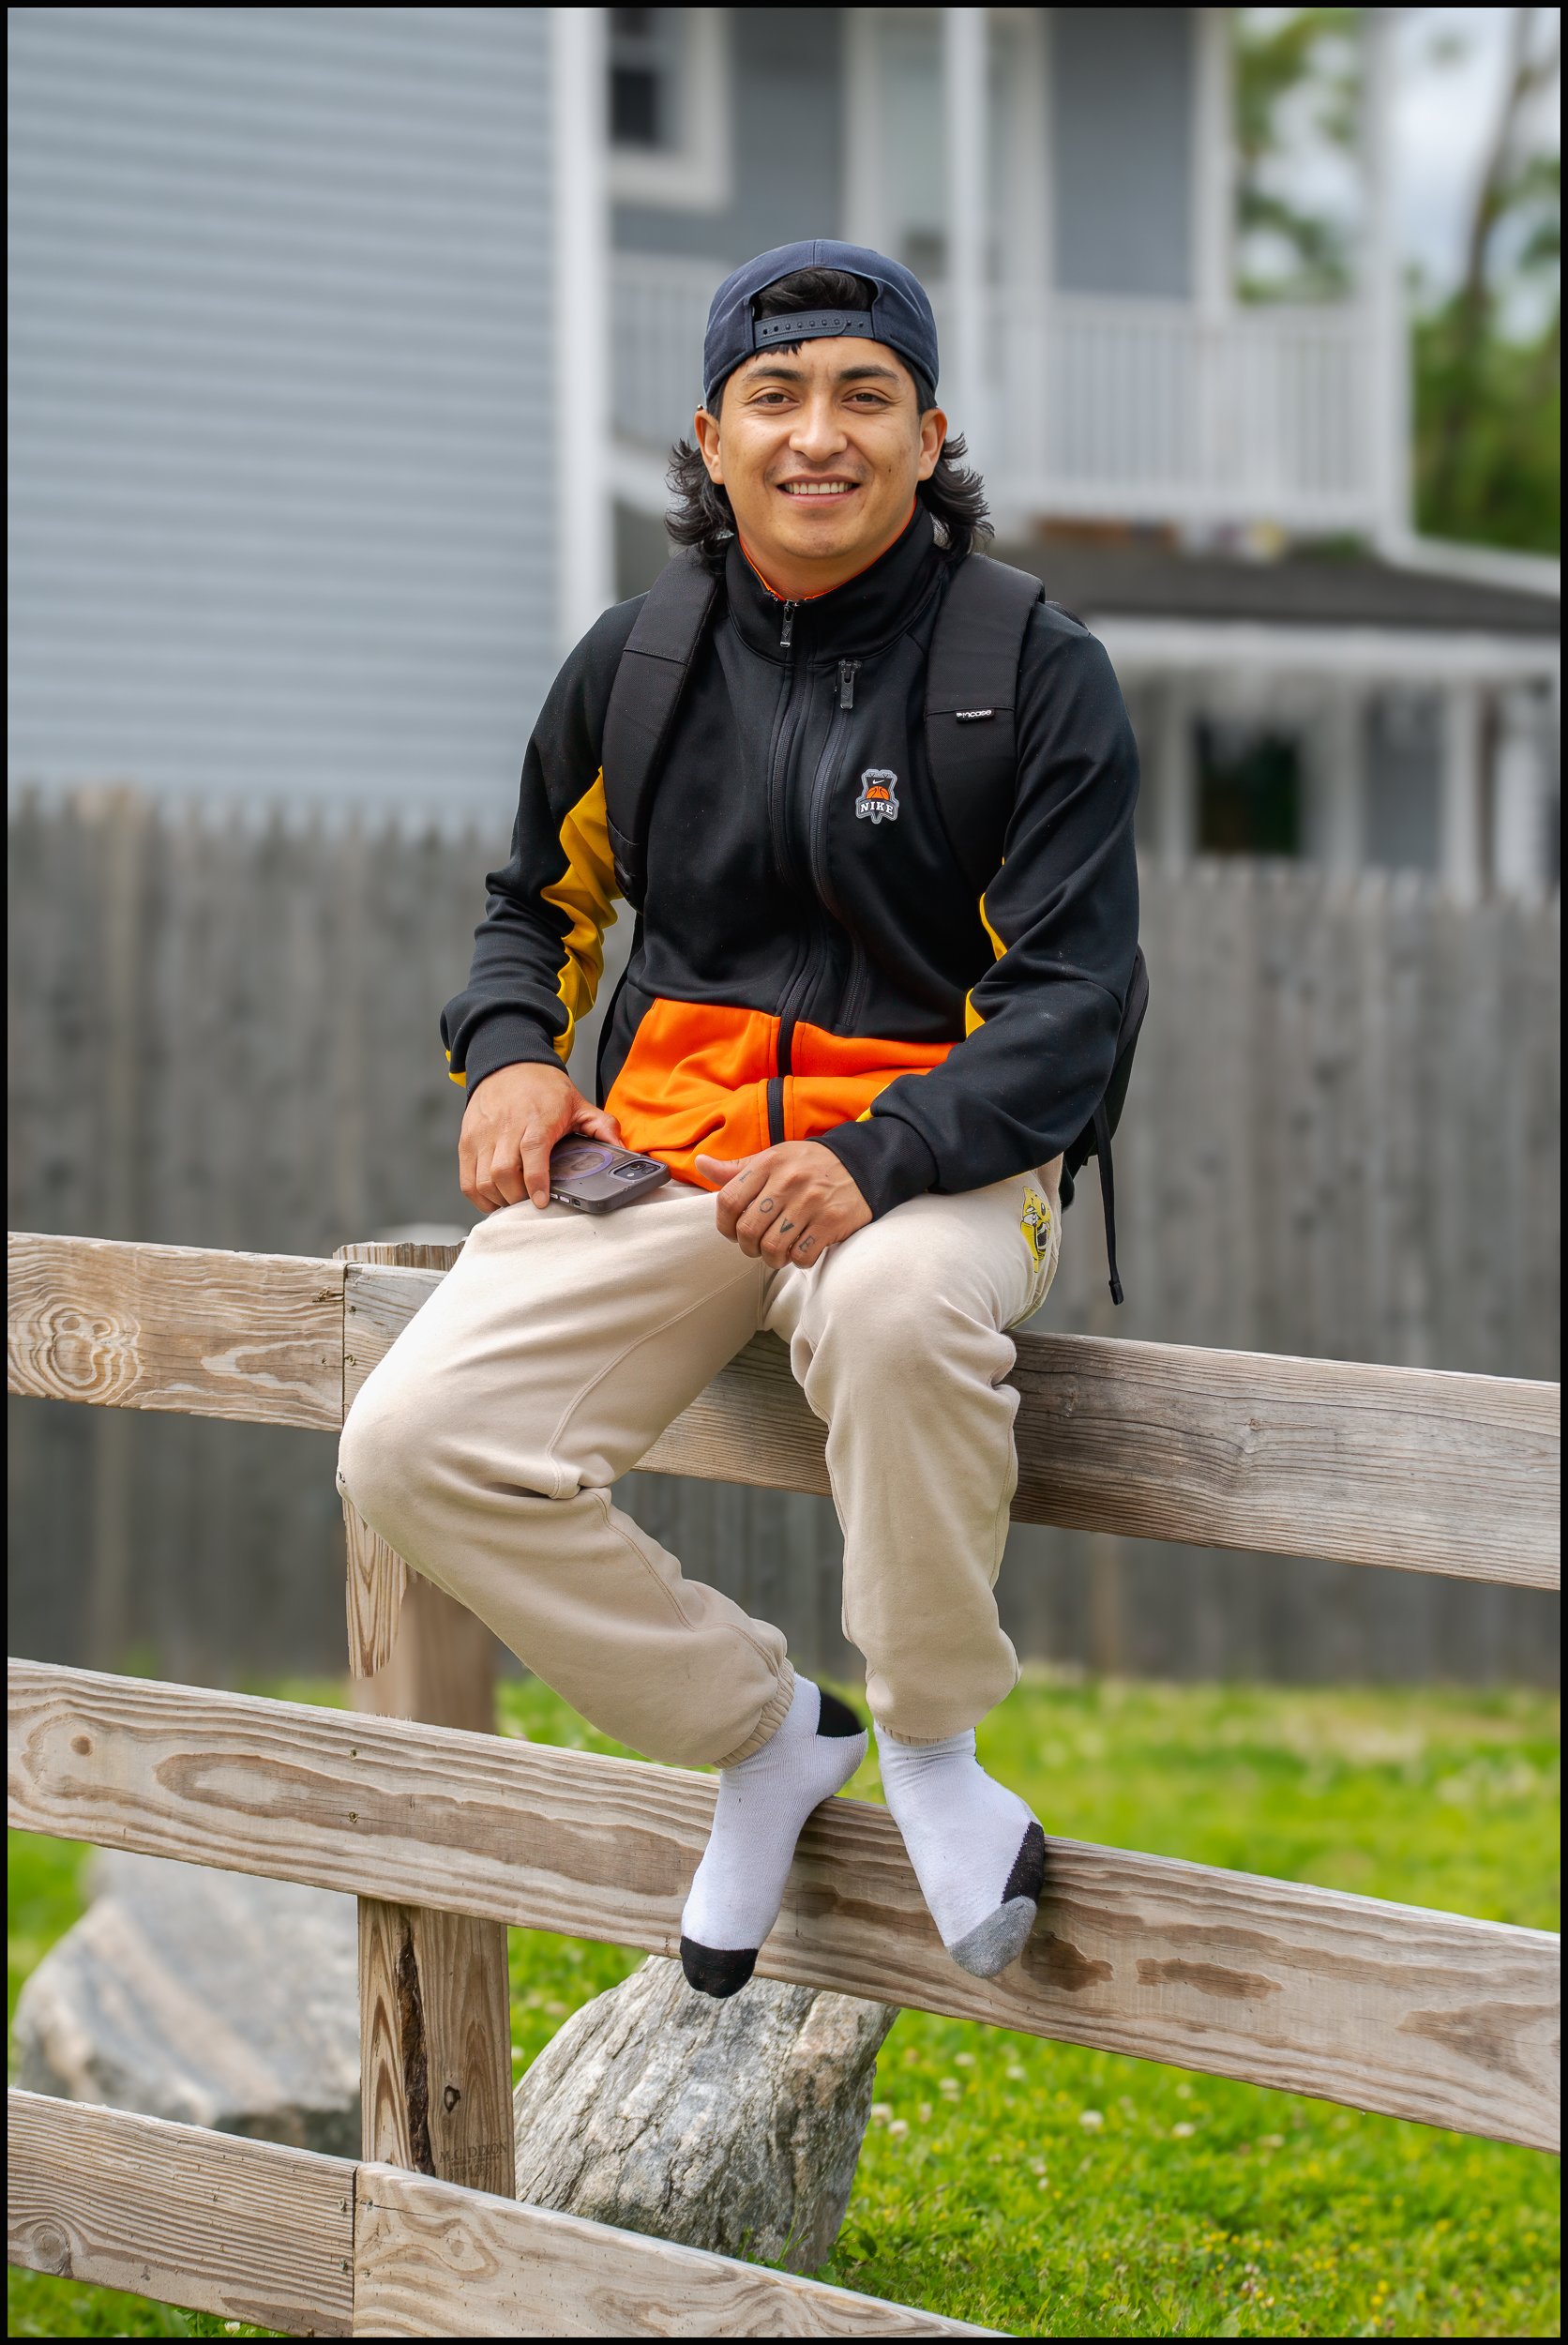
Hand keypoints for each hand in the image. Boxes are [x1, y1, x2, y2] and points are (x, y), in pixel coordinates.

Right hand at [459, 1061, 621, 1213]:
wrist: (508, 1064)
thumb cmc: (543, 1088)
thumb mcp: (578, 1103)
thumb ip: (602, 1126)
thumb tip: (621, 1149)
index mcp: (537, 1118)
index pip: (532, 1152)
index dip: (535, 1181)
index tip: (541, 1201)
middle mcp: (506, 1126)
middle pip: (503, 1172)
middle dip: (517, 1197)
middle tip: (531, 1204)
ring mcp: (483, 1135)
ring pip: (483, 1179)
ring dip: (499, 1199)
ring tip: (515, 1202)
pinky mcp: (467, 1141)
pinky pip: (467, 1180)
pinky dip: (480, 1197)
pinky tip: (496, 1199)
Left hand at [696, 1141, 870, 1266]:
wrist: (862, 1164)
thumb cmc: (809, 1165)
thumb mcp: (773, 1158)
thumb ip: (737, 1169)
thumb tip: (701, 1164)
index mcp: (769, 1163)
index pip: (728, 1201)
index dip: (724, 1225)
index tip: (733, 1232)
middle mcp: (788, 1181)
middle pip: (748, 1229)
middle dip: (748, 1246)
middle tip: (757, 1246)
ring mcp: (811, 1202)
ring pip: (773, 1247)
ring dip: (771, 1258)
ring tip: (777, 1253)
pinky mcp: (831, 1221)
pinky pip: (802, 1255)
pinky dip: (797, 1260)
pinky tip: (800, 1250)